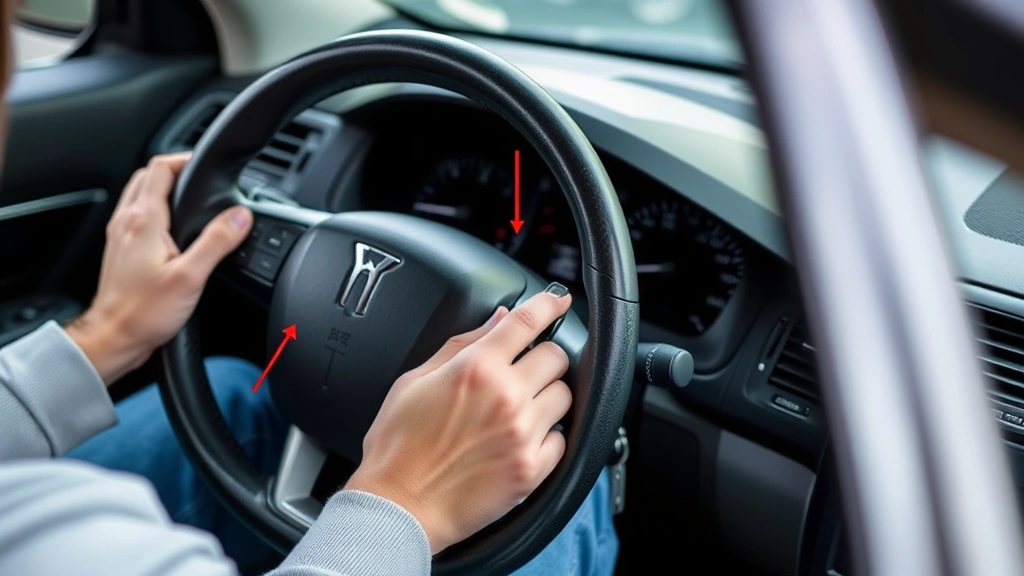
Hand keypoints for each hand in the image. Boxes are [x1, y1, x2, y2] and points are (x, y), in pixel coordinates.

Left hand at [66, 153, 252, 383]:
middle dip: (176, 171)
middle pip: (148, 177)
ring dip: (163, 189)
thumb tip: (240, 216)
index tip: (205, 165)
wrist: (114, 338)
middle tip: (200, 180)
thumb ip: (217, 242)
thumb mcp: (191, 277)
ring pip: (140, 195)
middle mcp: (126, 222)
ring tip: (189, 200)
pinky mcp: (120, 251)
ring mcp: (119, 236)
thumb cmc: (144, 313)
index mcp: (143, 221)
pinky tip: (172, 230)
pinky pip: (136, 217)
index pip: (160, 168)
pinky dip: (155, 211)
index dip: (185, 159)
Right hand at [344, 291, 572, 552]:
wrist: (398, 506)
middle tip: (526, 369)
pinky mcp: (532, 468)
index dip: (549, 304)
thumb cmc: (398, 447)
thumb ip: (462, 345)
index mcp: (476, 368)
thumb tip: (497, 320)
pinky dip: (549, 435)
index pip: (527, 321)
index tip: (558, 302)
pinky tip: (522, 439)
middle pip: (557, 356)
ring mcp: (523, 434)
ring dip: (549, 395)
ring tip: (521, 408)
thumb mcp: (416, 381)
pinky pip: (563, 439)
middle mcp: (506, 397)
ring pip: (565, 396)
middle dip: (543, 357)